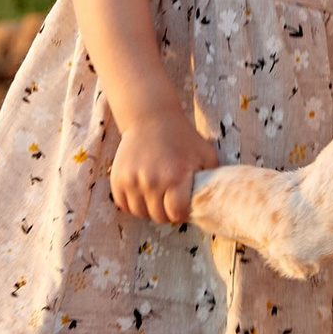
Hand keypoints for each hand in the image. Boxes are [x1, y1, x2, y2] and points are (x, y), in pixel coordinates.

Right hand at [107, 102, 225, 225]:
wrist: (151, 117)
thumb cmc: (182, 137)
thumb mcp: (206, 154)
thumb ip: (212, 179)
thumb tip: (214, 201)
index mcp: (176, 177)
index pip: (176, 214)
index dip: (182, 213)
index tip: (183, 206)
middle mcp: (152, 181)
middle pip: (159, 216)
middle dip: (167, 212)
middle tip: (170, 201)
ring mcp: (132, 180)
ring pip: (140, 213)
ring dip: (149, 209)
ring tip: (156, 198)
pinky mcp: (118, 178)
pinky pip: (124, 205)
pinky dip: (133, 204)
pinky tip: (142, 194)